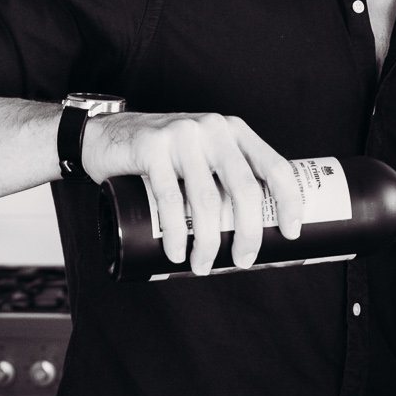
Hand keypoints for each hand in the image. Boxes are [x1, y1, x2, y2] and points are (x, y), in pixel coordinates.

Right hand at [80, 111, 302, 272]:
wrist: (104, 135)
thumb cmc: (162, 154)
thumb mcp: (203, 153)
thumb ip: (226, 174)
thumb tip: (257, 224)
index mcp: (235, 131)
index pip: (275, 167)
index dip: (289, 202)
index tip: (291, 234)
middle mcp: (214, 129)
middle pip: (245, 189)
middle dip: (249, 233)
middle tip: (245, 261)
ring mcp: (183, 136)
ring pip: (207, 201)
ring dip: (209, 243)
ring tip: (204, 266)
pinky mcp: (152, 148)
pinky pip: (170, 200)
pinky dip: (177, 234)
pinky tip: (178, 252)